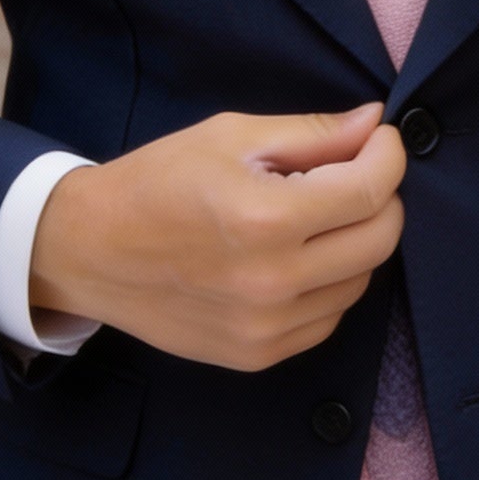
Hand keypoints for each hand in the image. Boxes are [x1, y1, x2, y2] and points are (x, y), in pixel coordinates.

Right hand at [29, 104, 406, 371]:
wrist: (89, 252)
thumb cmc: (156, 182)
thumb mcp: (230, 137)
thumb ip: (311, 133)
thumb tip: (375, 124)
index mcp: (266, 218)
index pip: (371, 190)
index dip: (388, 157)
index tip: (379, 142)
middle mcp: (273, 281)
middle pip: (380, 239)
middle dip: (380, 197)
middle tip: (352, 175)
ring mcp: (267, 326)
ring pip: (361, 281)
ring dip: (354, 243)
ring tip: (314, 218)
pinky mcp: (259, 355)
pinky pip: (328, 318)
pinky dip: (328, 285)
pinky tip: (295, 259)